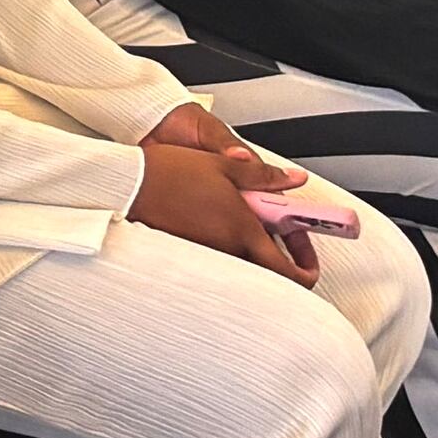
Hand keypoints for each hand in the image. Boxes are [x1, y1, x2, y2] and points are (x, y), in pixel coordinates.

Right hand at [127, 131, 313, 280]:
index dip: (308, 268)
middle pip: (270, 271)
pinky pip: (221, 257)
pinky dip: (230, 244)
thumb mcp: (225, 166)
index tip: (310, 257)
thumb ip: (264, 176)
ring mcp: (208, 254)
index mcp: (243, 230)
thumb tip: (293, 181)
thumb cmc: (169, 175)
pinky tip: (221, 219)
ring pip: (245, 263)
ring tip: (249, 216)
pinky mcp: (191, 252)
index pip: (290, 272)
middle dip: (284, 256)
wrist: (127, 185)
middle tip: (285, 235)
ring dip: (256, 246)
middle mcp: (228, 250)